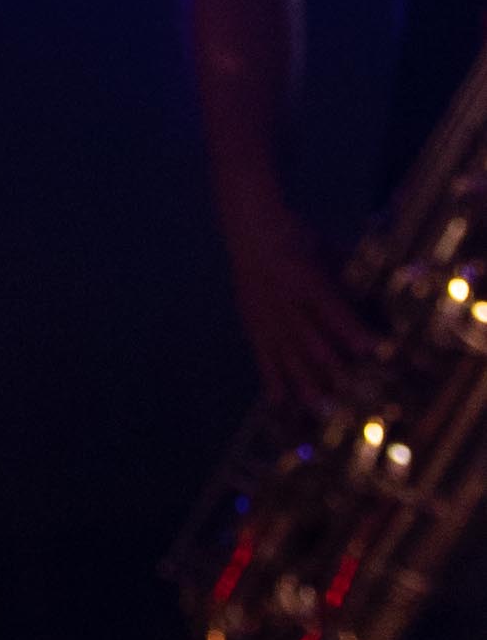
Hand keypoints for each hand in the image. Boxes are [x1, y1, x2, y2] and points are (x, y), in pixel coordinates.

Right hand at [223, 195, 373, 413]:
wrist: (250, 231)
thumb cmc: (297, 237)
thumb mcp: (328, 249)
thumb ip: (353, 273)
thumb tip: (389, 289)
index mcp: (306, 280)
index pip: (334, 311)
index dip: (355, 332)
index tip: (377, 352)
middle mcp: (287, 304)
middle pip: (313, 342)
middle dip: (336, 369)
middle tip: (358, 395)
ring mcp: (268, 319)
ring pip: (289, 356)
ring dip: (306, 383)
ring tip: (323, 409)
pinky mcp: (254, 328)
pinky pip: (263, 358)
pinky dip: (272, 381)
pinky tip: (281, 403)